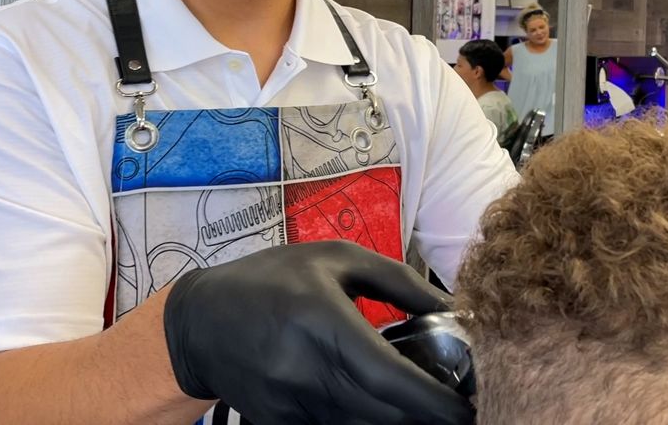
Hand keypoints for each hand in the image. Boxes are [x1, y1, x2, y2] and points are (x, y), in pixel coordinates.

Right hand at [164, 240, 472, 424]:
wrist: (198, 323)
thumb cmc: (273, 280)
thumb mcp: (336, 259)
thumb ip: (398, 281)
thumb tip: (453, 306)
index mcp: (323, 322)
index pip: (390, 378)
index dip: (435, 401)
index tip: (469, 406)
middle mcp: (305, 371)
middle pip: (384, 415)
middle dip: (427, 417)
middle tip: (459, 407)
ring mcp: (289, 406)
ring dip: (398, 422)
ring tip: (421, 405)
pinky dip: (365, 423)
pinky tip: (380, 407)